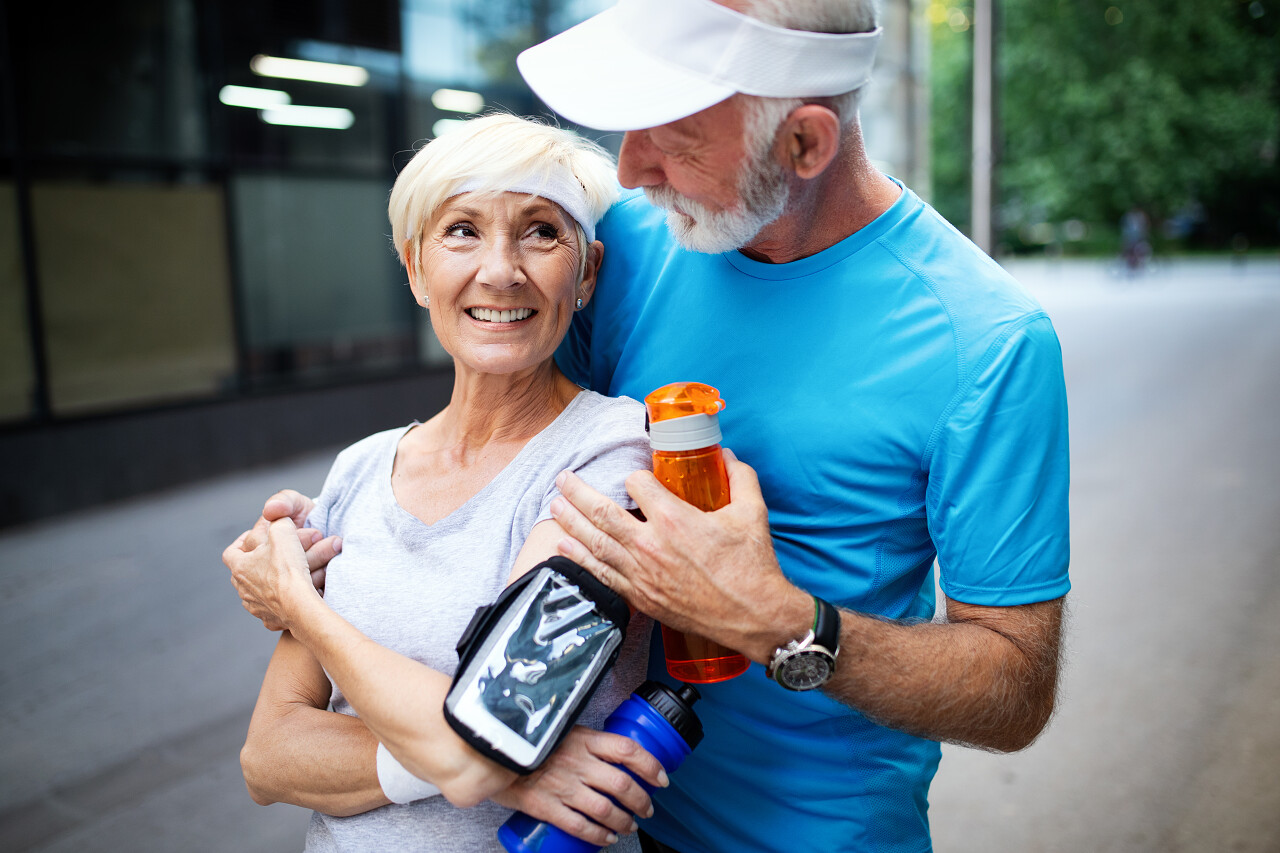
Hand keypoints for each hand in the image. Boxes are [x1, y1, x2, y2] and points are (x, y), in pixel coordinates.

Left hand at [224, 518, 320, 631]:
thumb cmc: (288, 570)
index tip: (252, 538)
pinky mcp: (269, 620)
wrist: (299, 605)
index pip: (230, 552)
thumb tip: (278, 517)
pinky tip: (289, 597)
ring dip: (264, 583)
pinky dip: (277, 602)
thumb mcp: (283, 532)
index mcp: (240, 567)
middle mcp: (242, 589)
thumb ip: (278, 520)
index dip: (240, 542)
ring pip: (254, 592)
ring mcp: (254, 606)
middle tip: (269, 556)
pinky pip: (269, 609)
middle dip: (254, 563)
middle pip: (241, 573)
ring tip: (281, 576)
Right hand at [491, 727, 666, 845]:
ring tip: (630, 825)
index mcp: (582, 739)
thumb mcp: (559, 730)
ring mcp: (562, 786)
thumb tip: (609, 749)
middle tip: (647, 807)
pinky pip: (580, 826)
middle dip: (641, 799)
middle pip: (622, 783)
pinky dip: (599, 836)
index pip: (627, 749)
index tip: (660, 776)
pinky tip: (607, 838)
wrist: (487, 753)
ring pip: (605, 808)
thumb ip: (583, 740)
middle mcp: (577, 762)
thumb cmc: (525, 741)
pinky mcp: (546, 807)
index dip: (650, 764)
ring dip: (624, 820)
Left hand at [550, 450, 809, 663]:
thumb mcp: (752, 512)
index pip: (638, 484)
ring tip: (554, 506)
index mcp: (674, 519)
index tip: (637, 478)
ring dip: (570, 522)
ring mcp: (642, 573)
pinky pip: (602, 574)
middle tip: (562, 478)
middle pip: (602, 511)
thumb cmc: (752, 566)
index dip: (635, 476)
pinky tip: (565, 546)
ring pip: (595, 542)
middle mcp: (650, 545)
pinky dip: (580, 558)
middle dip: (578, 492)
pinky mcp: (641, 596)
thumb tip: (728, 457)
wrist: (752, 616)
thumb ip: (739, 477)